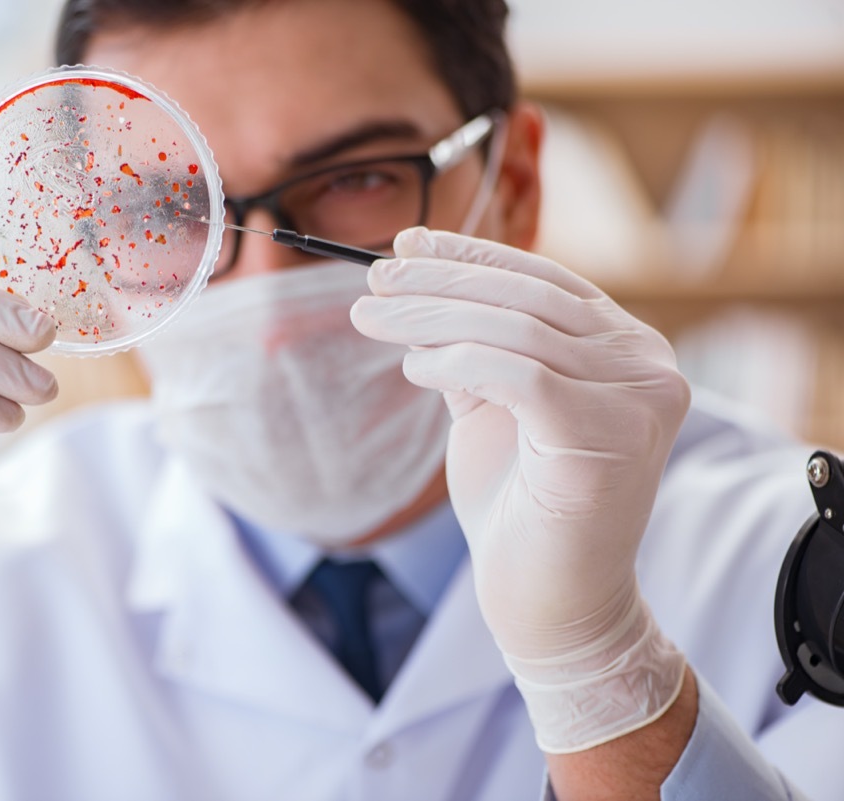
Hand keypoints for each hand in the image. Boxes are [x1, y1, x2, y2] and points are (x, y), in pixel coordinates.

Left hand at [350, 227, 689, 751]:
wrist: (550, 605)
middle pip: (528, 298)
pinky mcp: (609, 435)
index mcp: (627, 349)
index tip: (407, 246)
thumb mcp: (495, 407)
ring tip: (369, 317)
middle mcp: (648, 365)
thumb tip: (417, 282)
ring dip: (430, 317)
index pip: (545, 280)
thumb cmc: (521, 508)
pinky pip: (518, 373)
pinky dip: (455, 361)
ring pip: (516, 330)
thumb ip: (475, 346)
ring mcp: (639, 399)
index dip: (472, 256)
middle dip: (439, 282)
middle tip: (372, 279)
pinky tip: (411, 367)